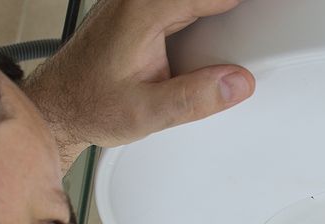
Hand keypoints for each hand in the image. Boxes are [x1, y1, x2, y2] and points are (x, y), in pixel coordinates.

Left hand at [23, 0, 254, 171]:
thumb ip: (195, 98)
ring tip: (239, 21)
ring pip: (188, 0)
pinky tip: (214, 24)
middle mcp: (134, 1)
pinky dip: (200, 11)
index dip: (238, 5)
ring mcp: (133, 3)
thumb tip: (237, 83)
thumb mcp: (149, 112)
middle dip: (227, 7)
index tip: (266, 10)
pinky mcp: (135, 12)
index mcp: (141, 14)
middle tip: (258, 17)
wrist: (58, 108)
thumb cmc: (90, 105)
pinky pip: (178, 4)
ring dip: (213, 9)